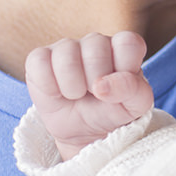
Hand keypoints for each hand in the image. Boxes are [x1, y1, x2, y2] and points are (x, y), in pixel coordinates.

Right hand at [25, 31, 153, 159]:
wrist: (85, 133)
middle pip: (96, 48)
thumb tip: (101, 85)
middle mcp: (95, 41)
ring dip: (73, 87)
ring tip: (76, 95)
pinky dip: (49, 86)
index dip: (124, 70)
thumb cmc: (113, 112)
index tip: (119, 88)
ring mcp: (66, 47)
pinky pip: (39, 62)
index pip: (128, 42)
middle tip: (96, 95)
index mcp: (124, 48)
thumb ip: (132, 89)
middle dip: (96, 82)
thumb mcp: (135, 106)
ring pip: (66, 55)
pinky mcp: (39, 58)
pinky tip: (57, 93)